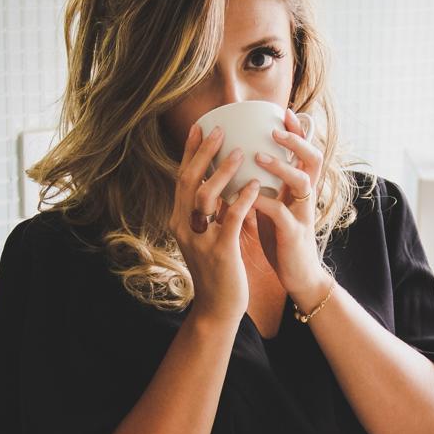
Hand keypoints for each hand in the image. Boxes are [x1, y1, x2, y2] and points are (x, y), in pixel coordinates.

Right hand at [169, 123, 260, 324]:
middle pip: (188, 181)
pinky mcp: (219, 251)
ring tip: (239, 151)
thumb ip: (211, 212)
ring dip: (222, 171)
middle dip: (202, 152)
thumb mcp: (208, 235)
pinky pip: (230, 218)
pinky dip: (241, 198)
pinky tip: (254, 184)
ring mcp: (199, 239)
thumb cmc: (218, 269)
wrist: (218, 307)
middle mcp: (183, 226)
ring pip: (206, 196)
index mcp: (180, 220)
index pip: (182, 179)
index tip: (200, 127)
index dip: (190, 152)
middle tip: (218, 129)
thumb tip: (222, 183)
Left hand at [251, 107, 325, 294]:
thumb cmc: (281, 239)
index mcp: (299, 188)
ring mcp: (302, 214)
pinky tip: (247, 196)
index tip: (283, 111)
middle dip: (297, 140)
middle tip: (276, 129)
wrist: (297, 276)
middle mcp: (305, 197)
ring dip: (282, 166)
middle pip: (313, 158)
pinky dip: (264, 202)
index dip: (298, 131)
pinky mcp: (294, 234)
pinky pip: (282, 213)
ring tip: (260, 155)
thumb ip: (268, 185)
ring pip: (301, 182)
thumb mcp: (276, 206)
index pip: (305, 152)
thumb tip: (244, 162)